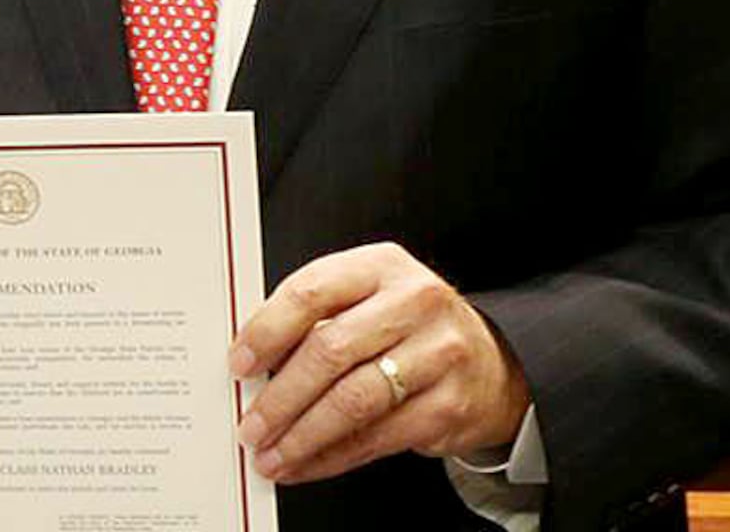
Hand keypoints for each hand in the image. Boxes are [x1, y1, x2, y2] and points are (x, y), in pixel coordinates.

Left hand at [228, 241, 531, 482]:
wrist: (490, 363)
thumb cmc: (410, 328)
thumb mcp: (370, 297)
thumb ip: (318, 317)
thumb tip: (253, 363)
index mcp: (381, 266)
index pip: (311, 291)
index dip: (267, 332)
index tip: (239, 365)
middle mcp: (414, 302)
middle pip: (330, 351)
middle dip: (280, 397)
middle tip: (251, 424)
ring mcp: (438, 353)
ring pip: (353, 401)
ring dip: (302, 435)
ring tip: (272, 454)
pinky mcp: (449, 405)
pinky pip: (377, 437)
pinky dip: (333, 457)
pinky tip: (307, 463)